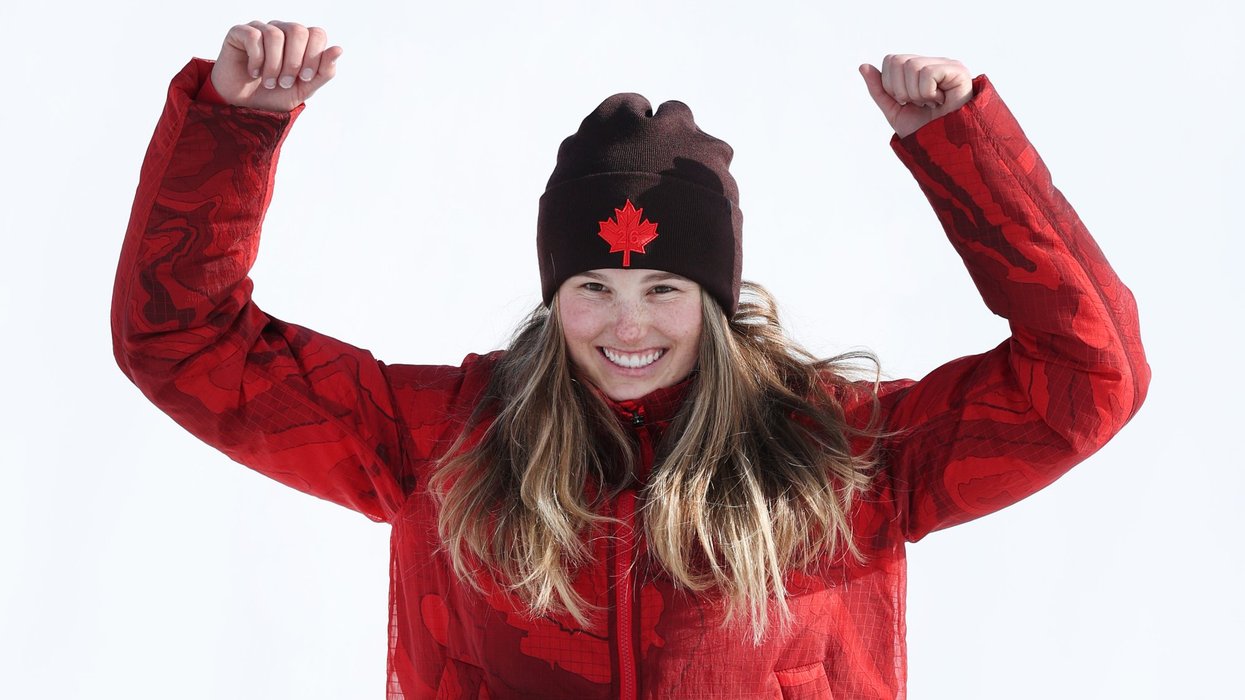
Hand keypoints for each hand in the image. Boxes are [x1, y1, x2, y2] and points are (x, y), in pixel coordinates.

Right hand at [210, 21, 342, 111]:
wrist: (244, 106)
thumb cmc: (275, 95)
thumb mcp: (305, 88)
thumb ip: (324, 71)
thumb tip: (339, 49)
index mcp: (301, 42)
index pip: (317, 33)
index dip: (314, 56)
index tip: (306, 78)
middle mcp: (282, 31)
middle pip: (298, 30)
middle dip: (294, 62)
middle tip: (285, 83)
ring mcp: (261, 29)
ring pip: (275, 35)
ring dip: (274, 65)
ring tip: (270, 82)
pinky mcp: (239, 32)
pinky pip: (253, 36)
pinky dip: (256, 59)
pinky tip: (253, 73)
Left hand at [859, 55, 972, 137]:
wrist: (943, 150)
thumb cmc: (923, 131)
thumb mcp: (894, 111)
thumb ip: (879, 90)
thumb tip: (863, 67)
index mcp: (918, 70)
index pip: (891, 60)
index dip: (891, 86)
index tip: (907, 102)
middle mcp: (932, 63)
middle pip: (898, 61)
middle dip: (901, 90)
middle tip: (919, 104)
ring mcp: (946, 65)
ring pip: (912, 66)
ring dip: (916, 94)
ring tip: (931, 104)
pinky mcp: (958, 71)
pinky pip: (927, 72)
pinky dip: (927, 93)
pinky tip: (940, 101)